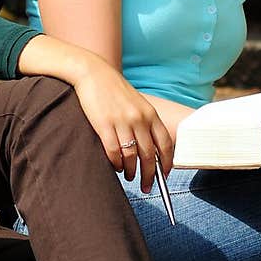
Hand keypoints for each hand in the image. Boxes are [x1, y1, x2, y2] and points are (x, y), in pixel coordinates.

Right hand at [72, 61, 173, 191]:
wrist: (93, 73)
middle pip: (149, 156)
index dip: (167, 164)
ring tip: (129, 176)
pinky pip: (113, 152)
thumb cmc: (114, 91)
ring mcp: (122, 122)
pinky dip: (115, 164)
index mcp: (150, 114)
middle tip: (146, 186)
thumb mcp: (137, 104)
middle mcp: (139, 119)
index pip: (165, 145)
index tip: (164, 176)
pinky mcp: (104, 125)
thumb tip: (150, 150)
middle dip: (149, 176)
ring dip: (131, 172)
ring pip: (131, 157)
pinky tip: (115, 167)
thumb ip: (145, 123)